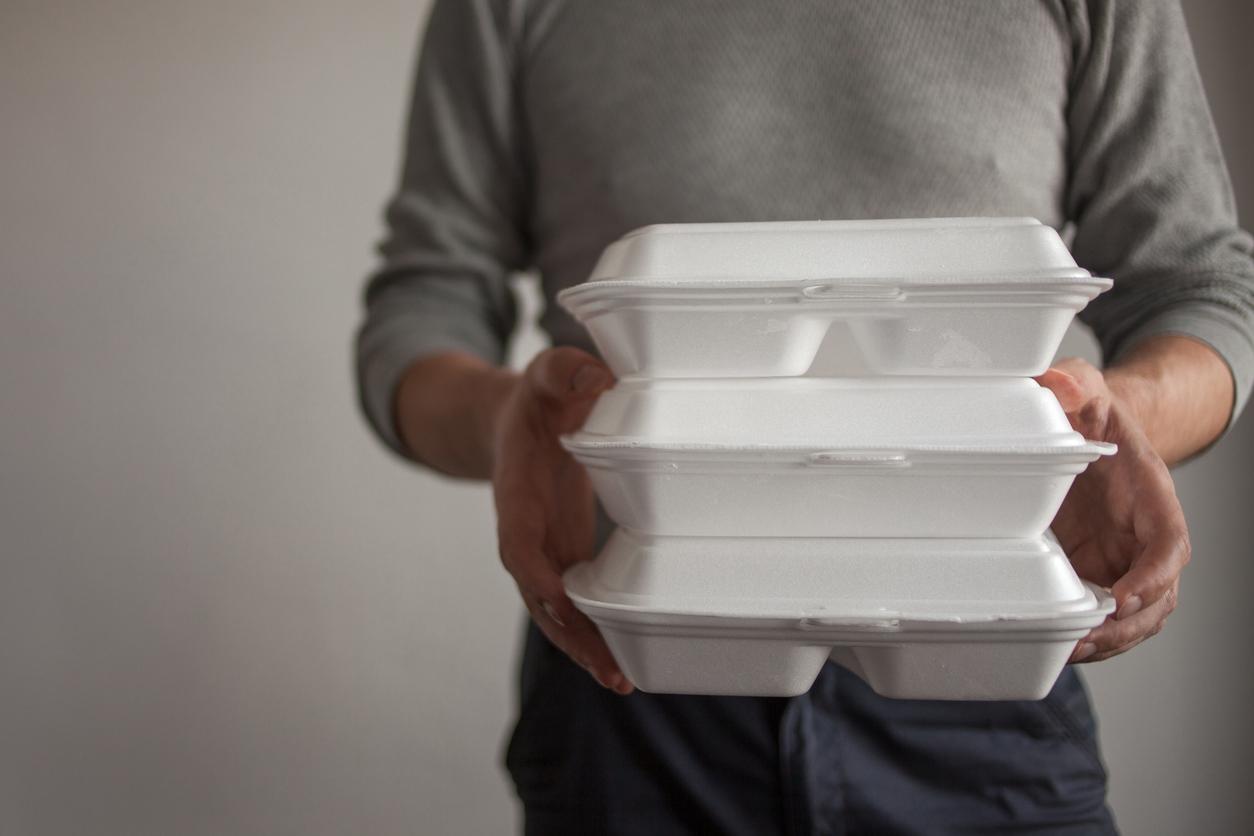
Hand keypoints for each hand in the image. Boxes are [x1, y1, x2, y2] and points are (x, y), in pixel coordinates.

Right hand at [491, 347, 632, 693]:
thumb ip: (562, 370)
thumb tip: (596, 373)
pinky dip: (593, 631)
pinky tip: (623, 660)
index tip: (558, 598)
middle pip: (538, 594)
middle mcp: (525, 531)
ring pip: (555, 610)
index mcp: (516, 492)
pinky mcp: (563, 556)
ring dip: (584, 646)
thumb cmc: (534, 400)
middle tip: (608, 668)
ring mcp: (543, 549)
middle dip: (569, 632)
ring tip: (621, 680)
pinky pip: (574, 601)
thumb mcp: (545, 375)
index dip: (535, 572)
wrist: (516, 423)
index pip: (518, 540)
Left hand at [1037, 358, 1190, 662]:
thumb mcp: (1085, 389)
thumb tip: (1057, 383)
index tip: (1123, 598)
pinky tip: (1058, 644)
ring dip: (1108, 640)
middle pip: (1157, 596)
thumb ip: (1075, 383)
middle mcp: (1145, 537)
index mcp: (1153, 498)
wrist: (1090, 430)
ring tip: (1070, 650)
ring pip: (1135, 617)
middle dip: (1126, 625)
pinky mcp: (1097, 570)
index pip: (1169, 546)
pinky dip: (1088, 634)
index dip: (1152, 577)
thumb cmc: (1093, 412)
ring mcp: (1123, 559)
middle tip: (1086, 639)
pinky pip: (1104, 614)